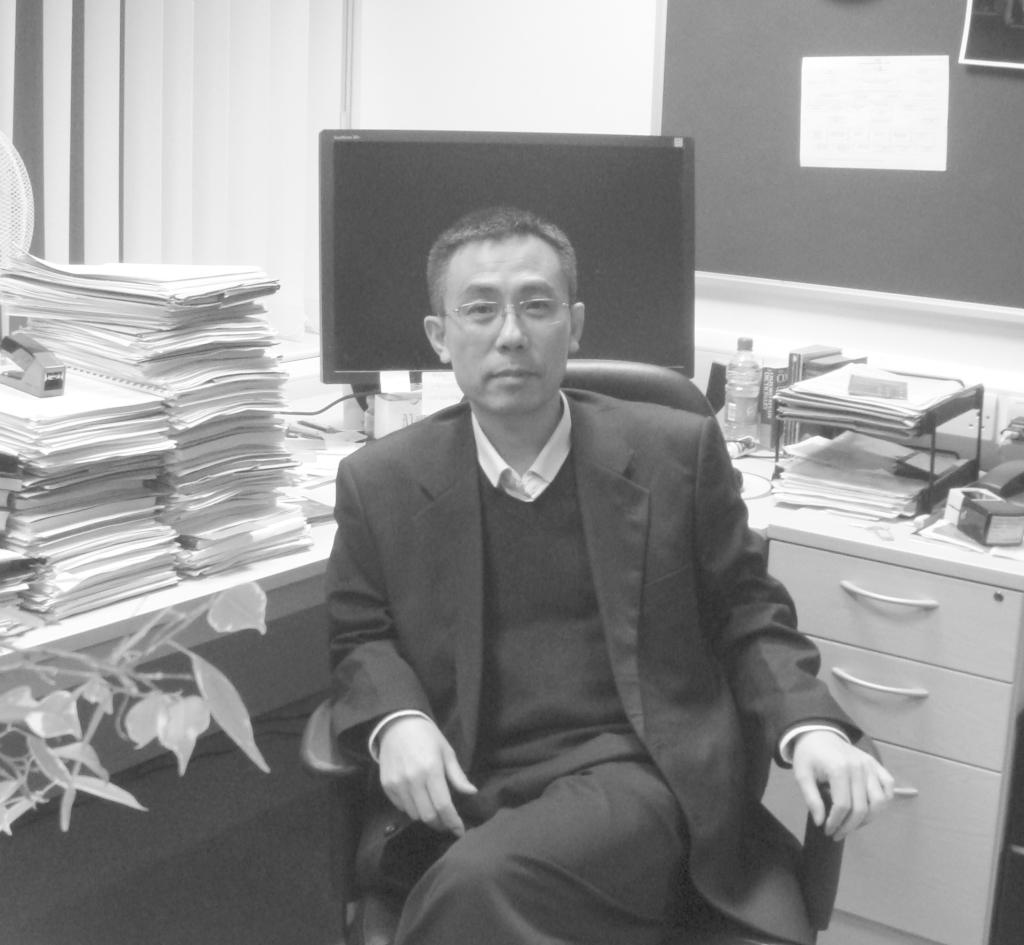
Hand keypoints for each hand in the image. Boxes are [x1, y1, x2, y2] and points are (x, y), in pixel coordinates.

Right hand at [377, 715, 477, 836]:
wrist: (397, 724)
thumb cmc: (427, 736)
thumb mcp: (446, 751)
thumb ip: (457, 775)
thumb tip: (471, 792)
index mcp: (431, 770)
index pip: (443, 805)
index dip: (452, 822)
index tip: (460, 830)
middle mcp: (413, 779)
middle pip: (428, 815)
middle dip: (440, 823)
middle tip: (448, 822)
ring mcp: (397, 784)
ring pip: (414, 814)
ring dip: (426, 816)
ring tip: (433, 809)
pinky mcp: (387, 785)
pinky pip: (401, 807)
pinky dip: (412, 808)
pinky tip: (418, 799)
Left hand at [792, 730, 894, 840]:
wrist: (818, 734)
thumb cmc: (808, 755)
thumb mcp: (802, 775)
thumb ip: (811, 799)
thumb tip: (821, 822)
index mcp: (839, 769)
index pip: (842, 806)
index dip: (835, 822)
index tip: (827, 831)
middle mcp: (858, 767)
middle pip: (861, 808)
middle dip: (849, 826)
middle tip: (838, 833)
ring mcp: (870, 765)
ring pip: (880, 801)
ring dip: (869, 818)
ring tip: (853, 824)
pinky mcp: (875, 764)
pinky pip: (888, 785)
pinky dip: (884, 800)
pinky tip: (870, 808)